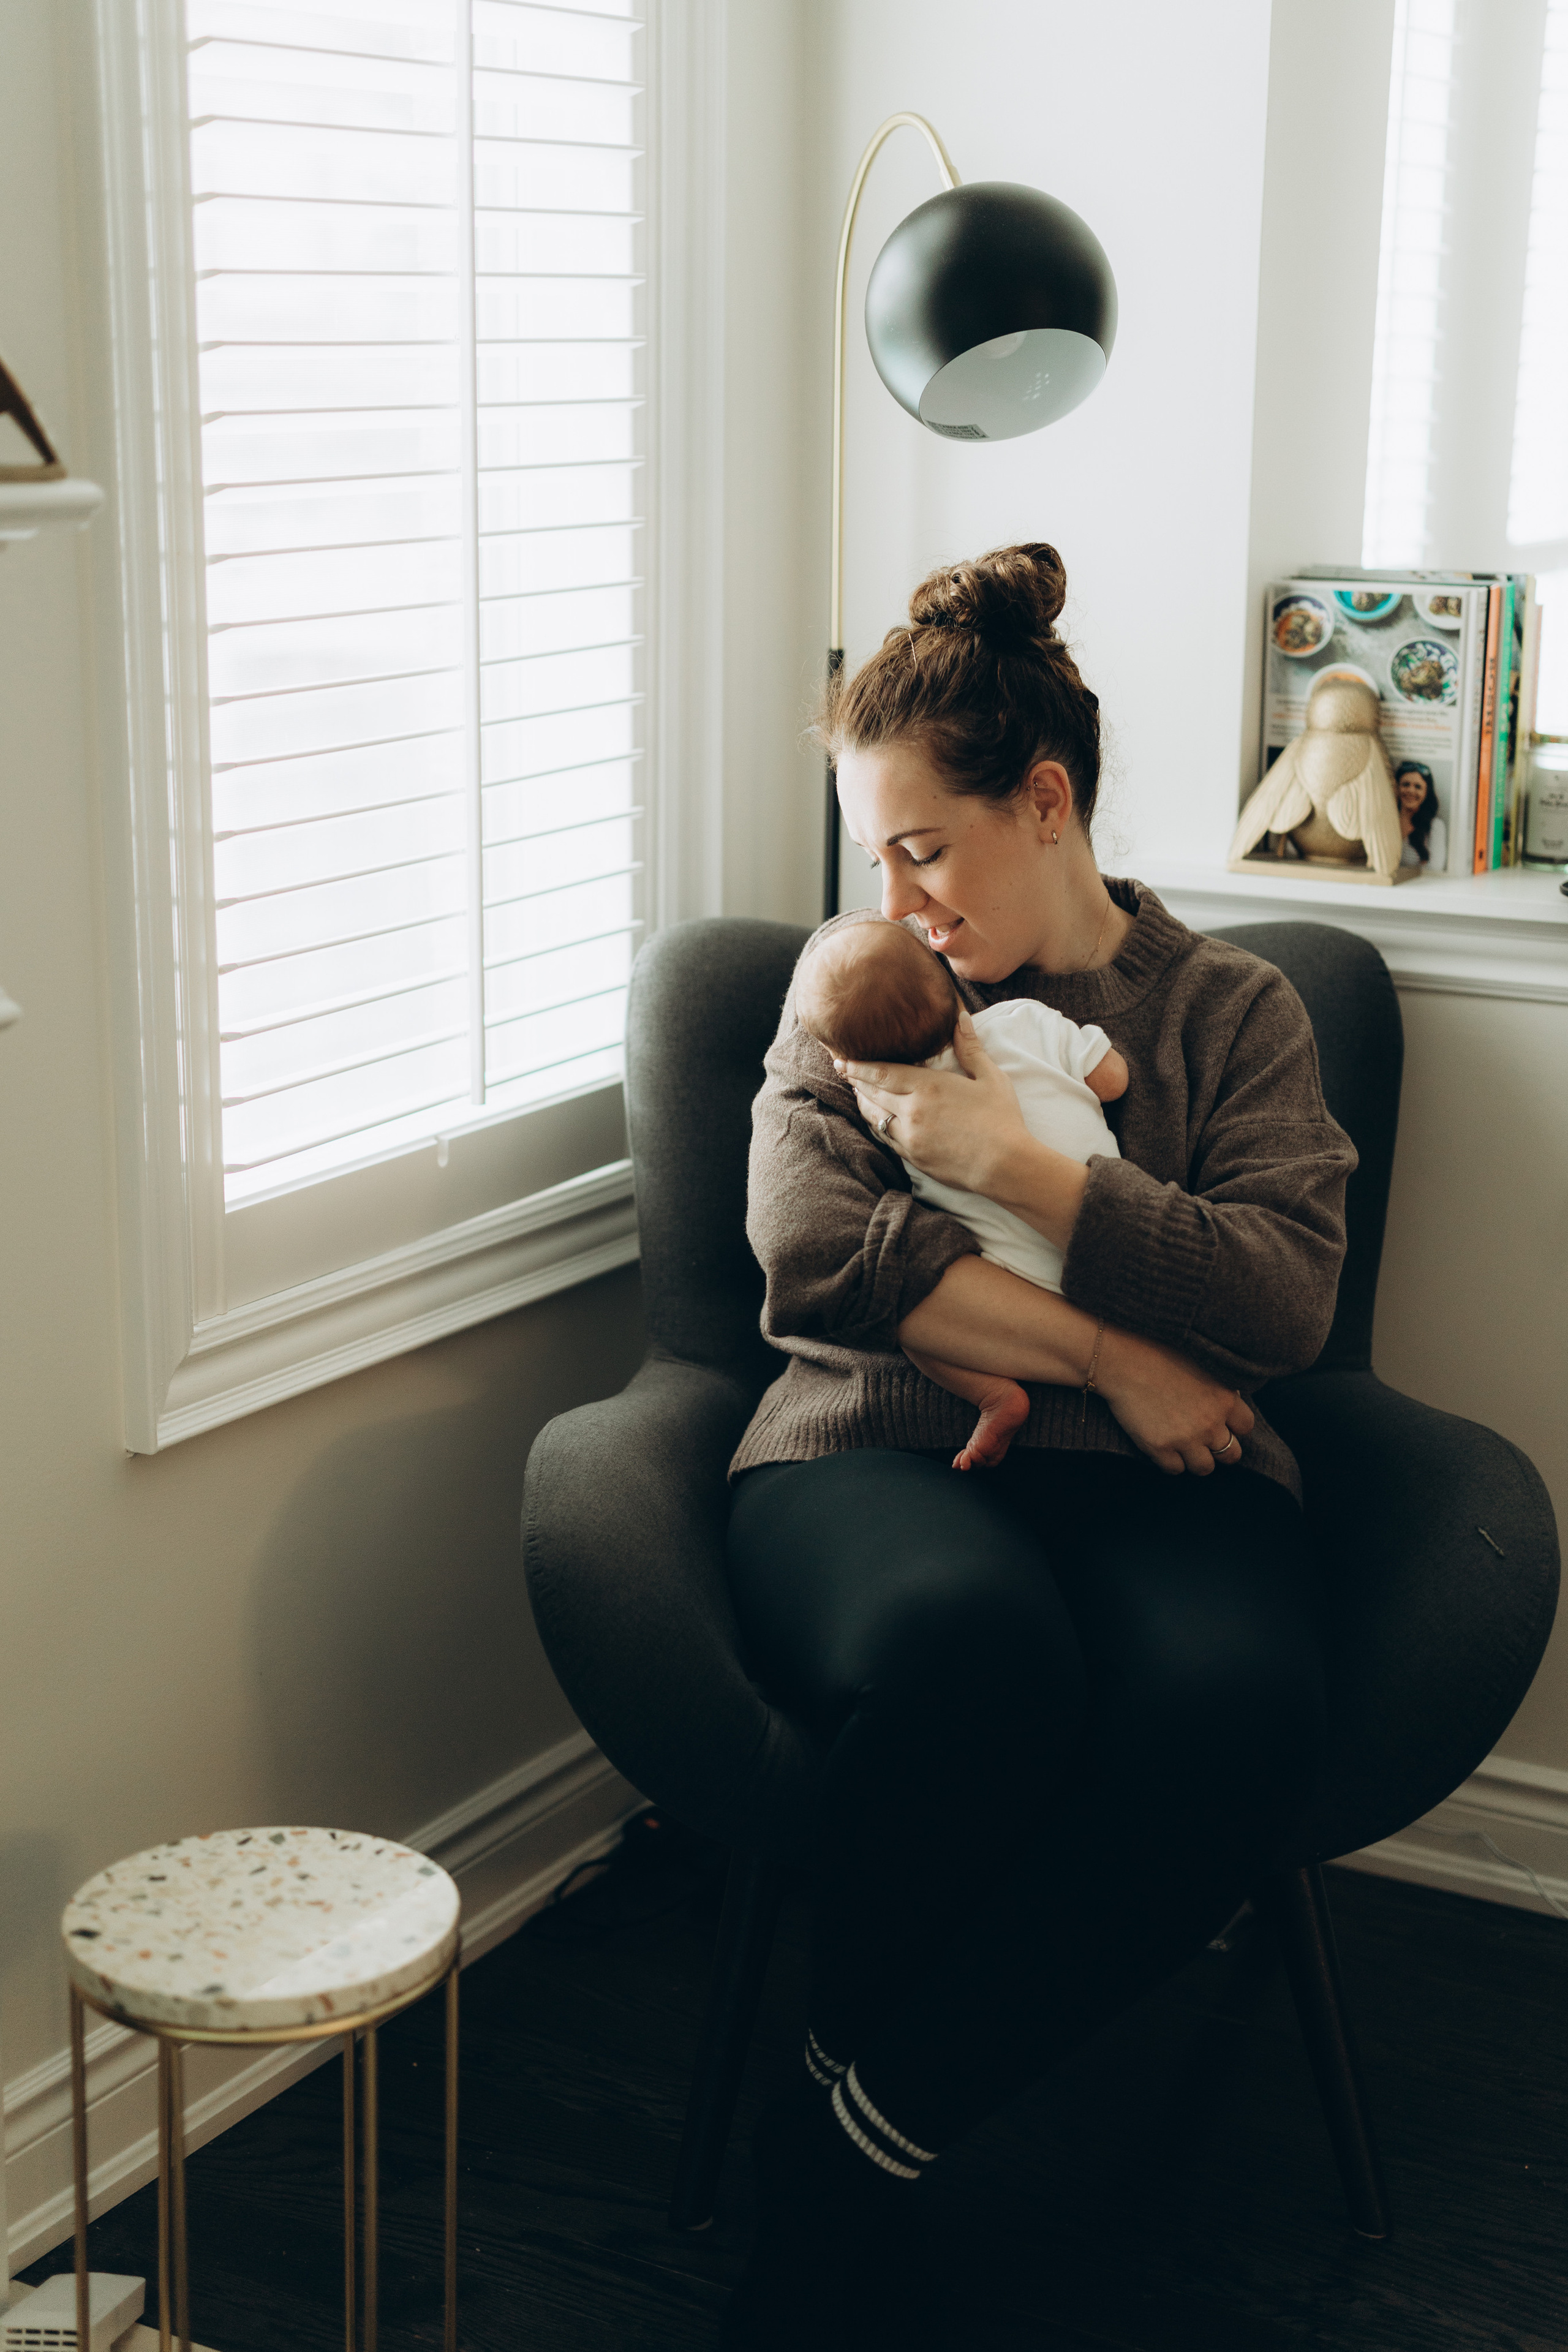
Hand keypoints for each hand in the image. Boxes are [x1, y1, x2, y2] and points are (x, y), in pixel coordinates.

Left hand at [836, 1011, 1031, 1193]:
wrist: (1005, 1166)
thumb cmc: (1001, 1119)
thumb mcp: (990, 1077)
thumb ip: (970, 1047)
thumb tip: (961, 1017)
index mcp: (928, 1086)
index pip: (882, 1072)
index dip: (859, 1066)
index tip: (842, 1059)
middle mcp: (912, 1111)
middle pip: (873, 1093)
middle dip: (856, 1080)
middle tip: (843, 1070)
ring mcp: (909, 1137)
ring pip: (875, 1117)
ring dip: (863, 1103)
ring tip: (857, 1092)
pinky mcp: (913, 1157)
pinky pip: (885, 1138)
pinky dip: (876, 1125)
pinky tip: (876, 1119)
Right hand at [1093, 1327, 1254, 1475]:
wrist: (1124, 1363)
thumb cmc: (1160, 1357)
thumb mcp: (1201, 1367)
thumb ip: (1217, 1391)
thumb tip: (1226, 1406)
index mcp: (1224, 1399)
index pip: (1246, 1427)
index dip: (1234, 1428)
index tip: (1222, 1424)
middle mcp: (1210, 1423)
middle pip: (1231, 1454)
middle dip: (1219, 1450)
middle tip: (1203, 1441)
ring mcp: (1186, 1439)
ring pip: (1205, 1468)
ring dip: (1196, 1460)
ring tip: (1183, 1447)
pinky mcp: (1160, 1449)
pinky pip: (1175, 1470)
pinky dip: (1170, 1462)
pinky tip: (1162, 1447)